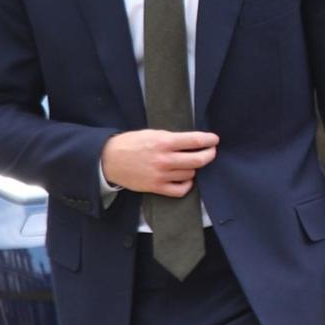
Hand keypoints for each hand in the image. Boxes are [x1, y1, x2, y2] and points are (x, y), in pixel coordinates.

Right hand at [102, 129, 218, 195]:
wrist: (109, 159)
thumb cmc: (131, 144)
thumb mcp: (152, 133)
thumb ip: (172, 138)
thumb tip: (193, 142)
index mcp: (163, 142)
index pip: (194, 140)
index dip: (209, 140)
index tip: (215, 140)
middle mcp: (164, 159)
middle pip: (198, 160)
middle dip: (209, 155)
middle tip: (211, 152)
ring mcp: (161, 175)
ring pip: (190, 174)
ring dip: (193, 168)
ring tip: (190, 163)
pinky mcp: (157, 187)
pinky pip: (181, 190)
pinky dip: (187, 185)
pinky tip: (185, 179)